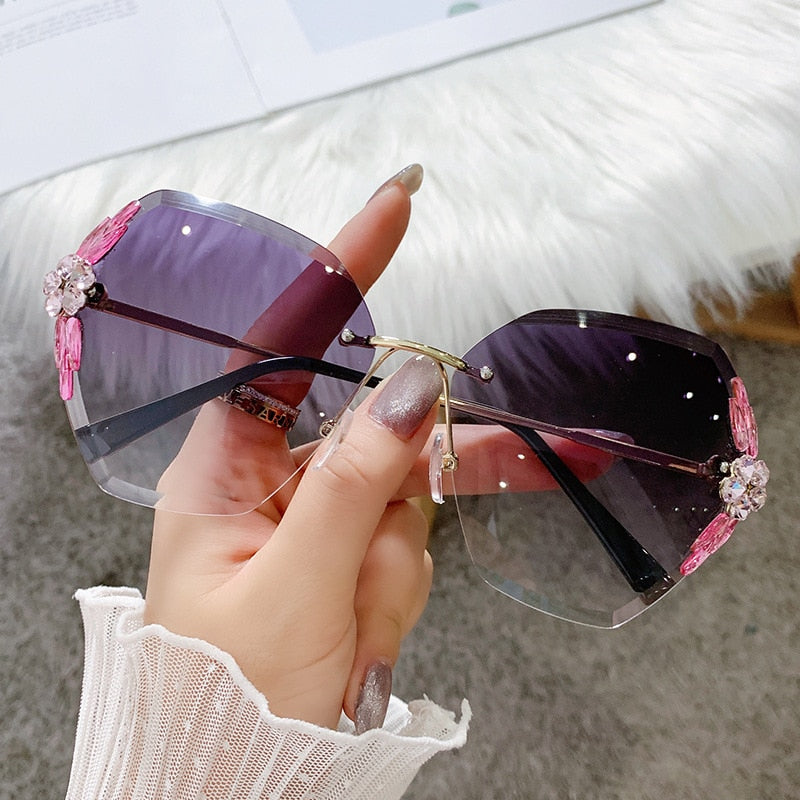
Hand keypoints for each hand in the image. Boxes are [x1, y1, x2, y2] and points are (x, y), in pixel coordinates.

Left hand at [144, 170, 438, 731]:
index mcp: (227, 462)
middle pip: (373, 432)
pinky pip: (410, 530)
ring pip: (405, 489)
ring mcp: (319, 506)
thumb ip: (356, 483)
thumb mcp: (292, 588)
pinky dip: (398, 581)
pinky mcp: (352, 539)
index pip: (289, 339)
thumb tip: (409, 389)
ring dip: (388, 567)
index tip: (398, 203)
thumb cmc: (228, 689)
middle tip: (362, 580)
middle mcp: (274, 472)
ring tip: (345, 630)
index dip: (344, 268)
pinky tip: (362, 629)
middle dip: (387, 509)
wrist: (244, 771)